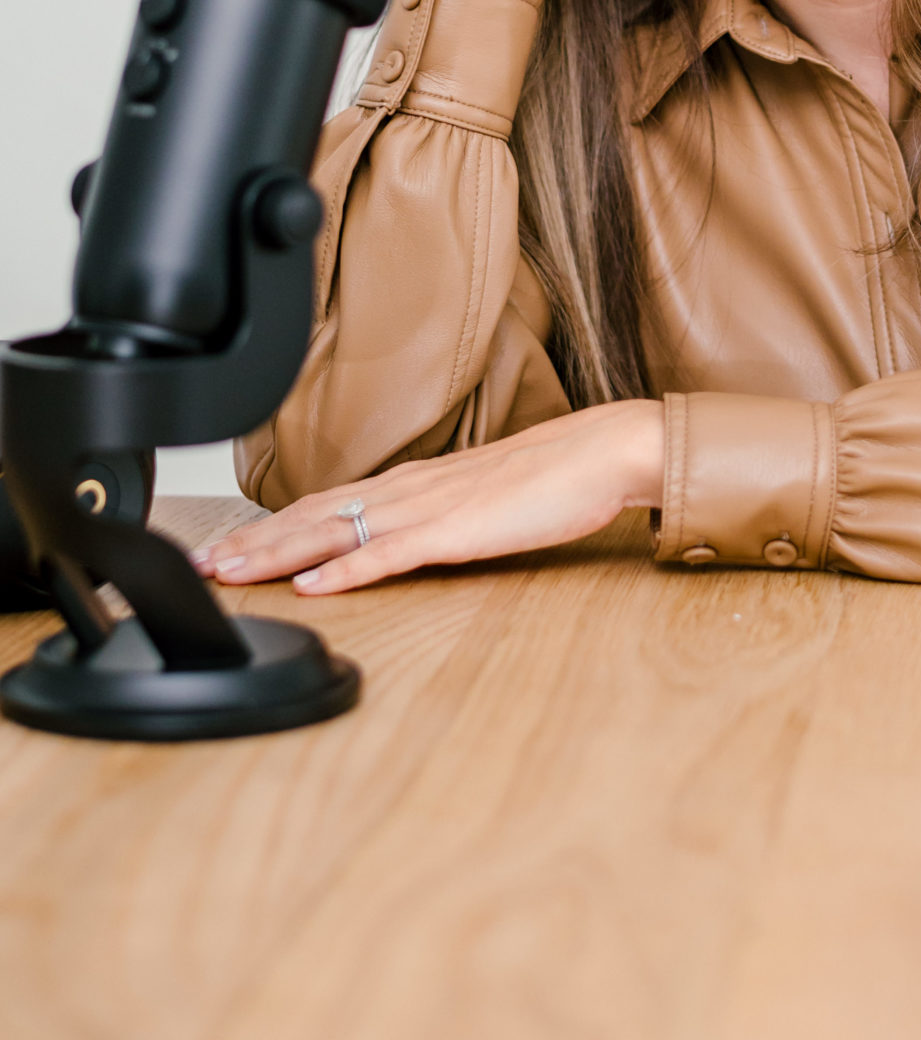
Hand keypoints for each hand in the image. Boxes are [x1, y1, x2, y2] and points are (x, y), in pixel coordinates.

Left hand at [191, 401, 665, 596]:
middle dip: (252, 542)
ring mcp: (427, 509)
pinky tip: (314, 586)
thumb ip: (437, 514)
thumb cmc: (550, 477)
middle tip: (203, 566)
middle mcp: (408, 490)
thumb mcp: (479, 498)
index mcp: (413, 483)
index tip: (228, 548)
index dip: (270, 528)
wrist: (598, 453)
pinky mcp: (453, 531)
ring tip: (232, 573)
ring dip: (277, 554)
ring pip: (334, 532)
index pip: (324, 505)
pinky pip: (387, 553)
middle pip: (313, 516)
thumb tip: (405, 537)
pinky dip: (344, 570)